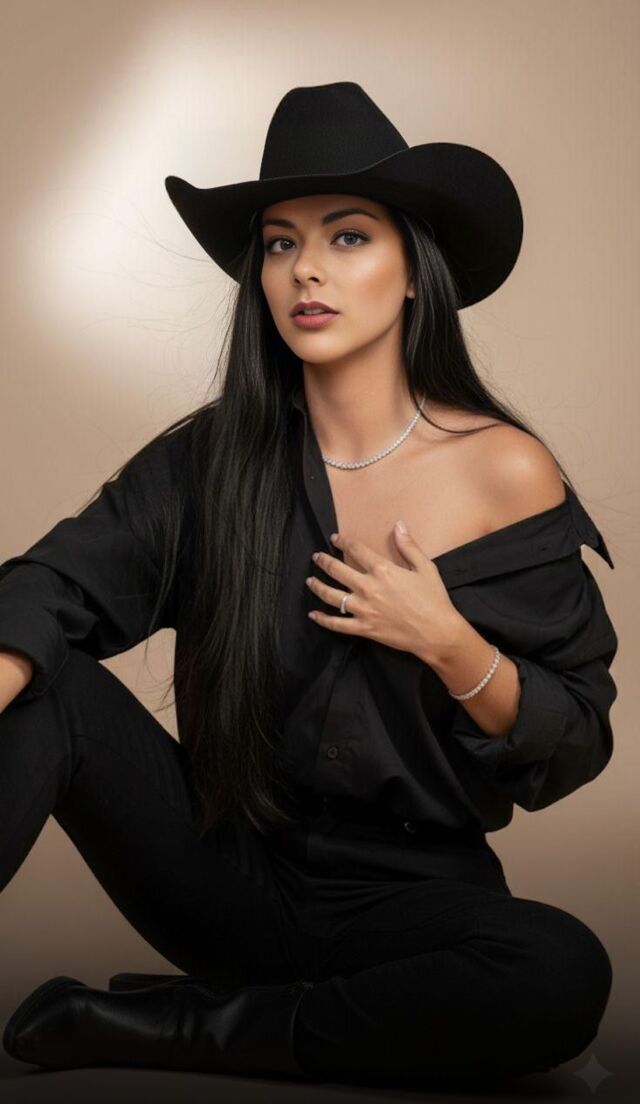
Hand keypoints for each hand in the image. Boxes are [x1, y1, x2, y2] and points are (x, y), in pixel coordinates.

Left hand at [306, 521, 462, 661]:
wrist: (437, 632)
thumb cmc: (434, 599)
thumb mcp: (425, 567)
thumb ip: (408, 546)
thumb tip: (399, 525)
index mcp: (383, 570)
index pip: (356, 550)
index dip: (343, 542)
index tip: (334, 538)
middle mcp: (369, 588)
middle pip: (337, 570)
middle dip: (323, 561)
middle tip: (316, 557)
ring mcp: (364, 609)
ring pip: (332, 596)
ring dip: (318, 587)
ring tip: (310, 581)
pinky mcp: (364, 628)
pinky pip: (338, 624)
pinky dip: (323, 620)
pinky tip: (314, 615)